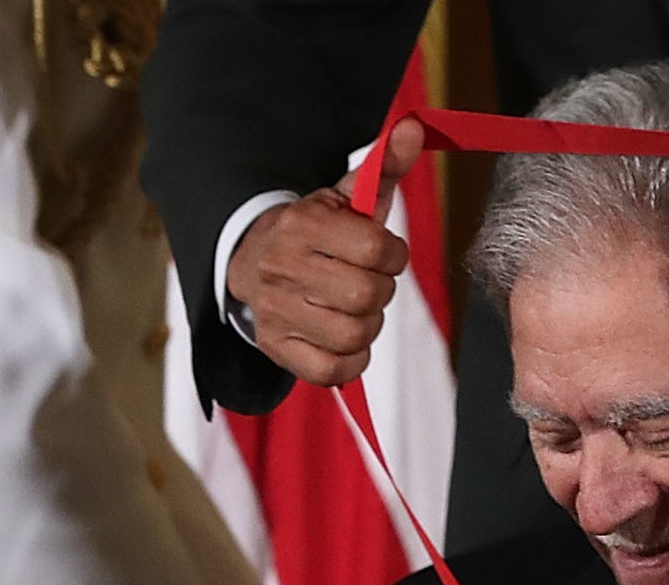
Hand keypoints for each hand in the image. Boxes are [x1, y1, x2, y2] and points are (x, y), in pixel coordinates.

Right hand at [226, 120, 425, 386]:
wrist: (253, 260)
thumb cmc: (318, 230)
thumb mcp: (347, 194)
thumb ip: (385, 165)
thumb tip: (415, 129)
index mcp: (302, 222)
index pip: (376, 250)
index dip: (394, 256)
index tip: (383, 254)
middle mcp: (281, 266)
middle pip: (367, 295)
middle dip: (381, 291)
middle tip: (368, 282)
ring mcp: (274, 310)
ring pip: (353, 335)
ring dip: (369, 326)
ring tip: (356, 309)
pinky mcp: (274, 347)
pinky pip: (332, 370)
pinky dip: (350, 360)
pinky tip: (344, 338)